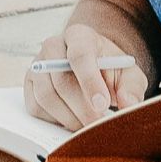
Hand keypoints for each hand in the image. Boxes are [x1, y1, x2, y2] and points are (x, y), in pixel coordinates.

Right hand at [25, 25, 148, 129]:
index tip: (102, 104)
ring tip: (89, 126)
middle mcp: (53, 47)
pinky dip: (56, 120)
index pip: (80, 55)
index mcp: (79, 35)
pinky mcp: (29, 86)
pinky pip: (36, 108)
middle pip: (61, 81)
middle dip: (82, 108)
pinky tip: (73, 120)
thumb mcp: (128, 74)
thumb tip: (128, 104)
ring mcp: (37, 66)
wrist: (93, 69)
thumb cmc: (111, 70)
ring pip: (46, 97)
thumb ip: (131, 88)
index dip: (90, 82)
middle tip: (98, 124)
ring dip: (69, 117)